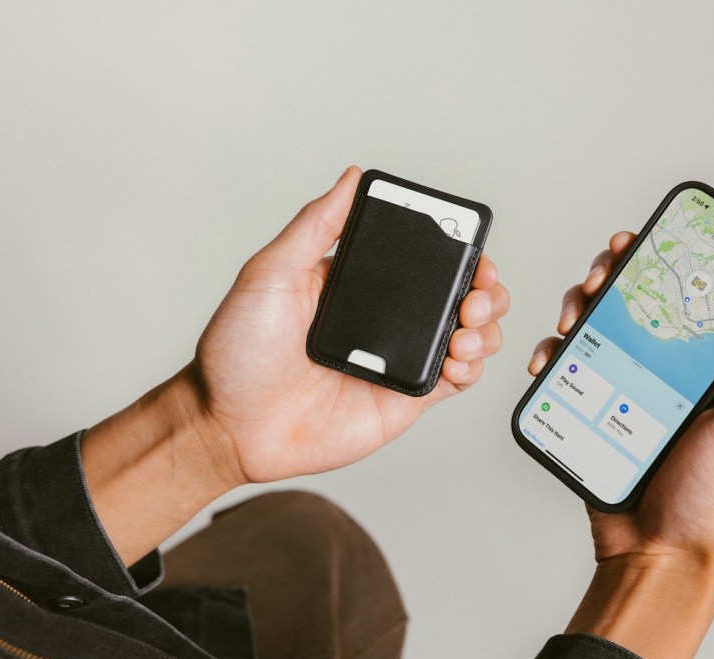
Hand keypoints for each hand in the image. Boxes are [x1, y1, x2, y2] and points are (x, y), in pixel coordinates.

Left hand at [194, 167, 508, 484]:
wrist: (228, 425)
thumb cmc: (237, 353)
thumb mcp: (271, 273)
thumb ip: (315, 226)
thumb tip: (349, 178)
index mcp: (359, 285)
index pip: (423, 259)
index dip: (457, 251)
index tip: (470, 247)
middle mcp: (385, 321)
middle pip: (458, 296)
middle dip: (484, 288)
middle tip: (477, 293)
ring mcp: (397, 361)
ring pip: (467, 337)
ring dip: (485, 328)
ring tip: (467, 329)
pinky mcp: (403, 400)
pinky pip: (454, 382)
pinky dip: (471, 369)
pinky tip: (459, 360)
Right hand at [528, 231, 713, 658]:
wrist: (654, 552)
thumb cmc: (708, 497)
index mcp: (707, 368)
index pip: (692, 298)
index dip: (674, 260)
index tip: (657, 237)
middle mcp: (665, 371)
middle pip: (636, 302)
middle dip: (615, 275)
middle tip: (605, 275)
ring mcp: (624, 388)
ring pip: (596, 327)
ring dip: (579, 307)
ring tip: (574, 315)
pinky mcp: (591, 409)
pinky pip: (567, 370)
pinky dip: (553, 354)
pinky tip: (551, 357)